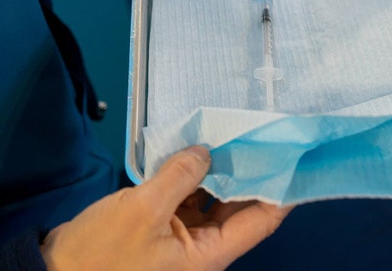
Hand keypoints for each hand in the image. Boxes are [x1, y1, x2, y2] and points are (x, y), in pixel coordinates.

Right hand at [40, 146, 291, 269]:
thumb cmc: (99, 256)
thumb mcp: (142, 210)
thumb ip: (180, 176)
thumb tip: (206, 151)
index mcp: (210, 254)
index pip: (263, 219)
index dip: (281, 187)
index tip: (291, 155)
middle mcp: (204, 250)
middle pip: (241, 208)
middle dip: (250, 172)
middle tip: (258, 134)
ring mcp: (183, 241)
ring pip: (214, 202)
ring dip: (219, 172)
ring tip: (228, 136)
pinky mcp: (162, 231)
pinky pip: (188, 202)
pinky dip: (192, 179)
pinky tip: (193, 153)